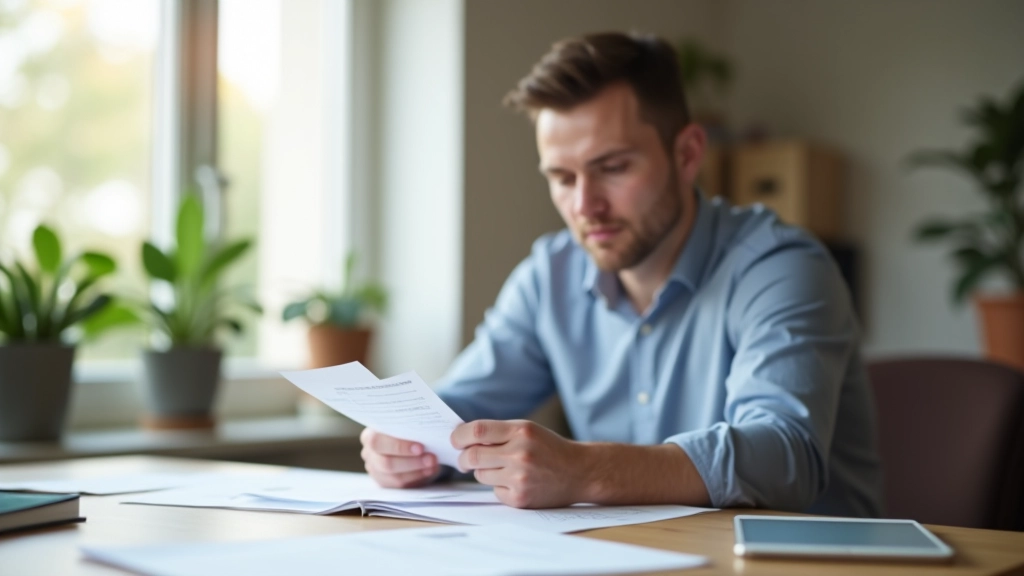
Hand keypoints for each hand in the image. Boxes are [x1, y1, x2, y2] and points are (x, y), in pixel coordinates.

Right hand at [360, 427, 439, 487]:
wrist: (408, 442)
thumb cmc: (407, 430)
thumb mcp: (407, 425)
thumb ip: (410, 426)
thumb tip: (429, 428)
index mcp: (370, 435)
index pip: (377, 441)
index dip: (399, 446)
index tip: (421, 447)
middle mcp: (369, 454)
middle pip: (385, 462)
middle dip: (411, 461)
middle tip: (431, 457)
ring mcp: (375, 470)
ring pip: (394, 476)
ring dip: (416, 470)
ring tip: (433, 463)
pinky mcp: (384, 483)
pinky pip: (400, 485)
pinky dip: (417, 477)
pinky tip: (429, 470)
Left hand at [451, 419, 588, 508]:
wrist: (581, 472)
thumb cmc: (550, 449)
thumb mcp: (528, 431)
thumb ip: (499, 433)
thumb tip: (462, 438)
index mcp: (521, 431)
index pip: (477, 430)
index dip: (459, 436)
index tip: (455, 440)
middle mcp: (520, 453)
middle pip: (473, 456)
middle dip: (463, 459)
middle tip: (465, 460)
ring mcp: (520, 477)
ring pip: (480, 474)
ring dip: (484, 472)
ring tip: (503, 469)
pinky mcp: (521, 498)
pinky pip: (494, 491)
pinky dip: (499, 487)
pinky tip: (516, 482)